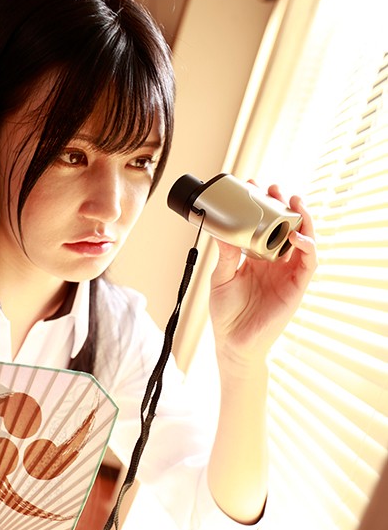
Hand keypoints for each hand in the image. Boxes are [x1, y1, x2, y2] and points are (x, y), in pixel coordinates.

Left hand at [209, 183, 316, 368]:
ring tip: (293, 202)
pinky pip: (309, 263)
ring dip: (302, 219)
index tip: (252, 187)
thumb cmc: (227, 313)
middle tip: (274, 189)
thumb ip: (226, 254)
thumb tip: (222, 228)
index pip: (264, 226)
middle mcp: (275, 263)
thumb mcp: (221, 277)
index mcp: (256, 258)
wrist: (233, 342)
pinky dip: (307, 246)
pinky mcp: (296, 287)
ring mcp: (287, 274)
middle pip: (286, 228)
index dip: (262, 206)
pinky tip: (297, 236)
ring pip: (303, 240)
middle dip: (283, 206)